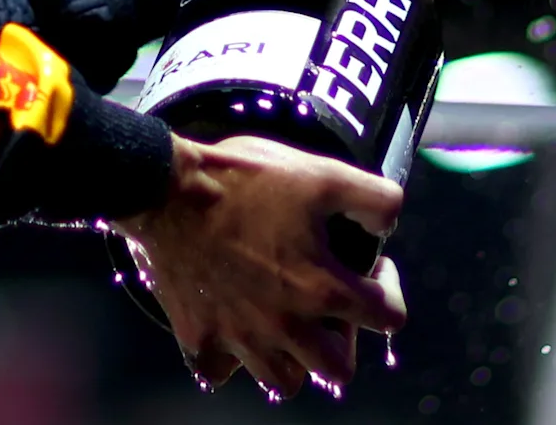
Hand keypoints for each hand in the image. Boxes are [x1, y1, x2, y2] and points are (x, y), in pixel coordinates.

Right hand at [113, 134, 411, 398]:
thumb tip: (389, 224)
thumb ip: (375, 200)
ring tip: (287, 321)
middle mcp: (285, 326)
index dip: (390, 289)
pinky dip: (232, 360)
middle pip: (338, 369)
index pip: (388, 319)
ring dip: (293, 357)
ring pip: (283, 382)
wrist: (165, 189)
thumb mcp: (324, 173)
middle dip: (344, 337)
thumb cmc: (243, 181)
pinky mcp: (199, 339)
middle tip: (330, 304)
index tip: (372, 267)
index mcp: (321, 289)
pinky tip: (235, 328)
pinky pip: (221, 373)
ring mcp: (240, 339)